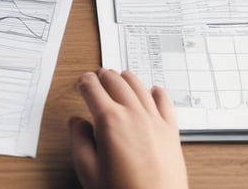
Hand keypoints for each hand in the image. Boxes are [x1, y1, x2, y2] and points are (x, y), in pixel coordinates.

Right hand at [69, 68, 187, 188]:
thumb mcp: (89, 170)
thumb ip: (79, 141)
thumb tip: (76, 123)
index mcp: (110, 121)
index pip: (93, 88)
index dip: (84, 82)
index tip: (81, 83)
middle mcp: (133, 114)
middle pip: (115, 81)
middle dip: (103, 76)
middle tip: (96, 78)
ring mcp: (154, 120)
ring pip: (138, 85)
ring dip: (126, 78)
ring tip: (119, 78)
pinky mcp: (171, 130)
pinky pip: (164, 101)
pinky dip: (155, 91)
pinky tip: (151, 91)